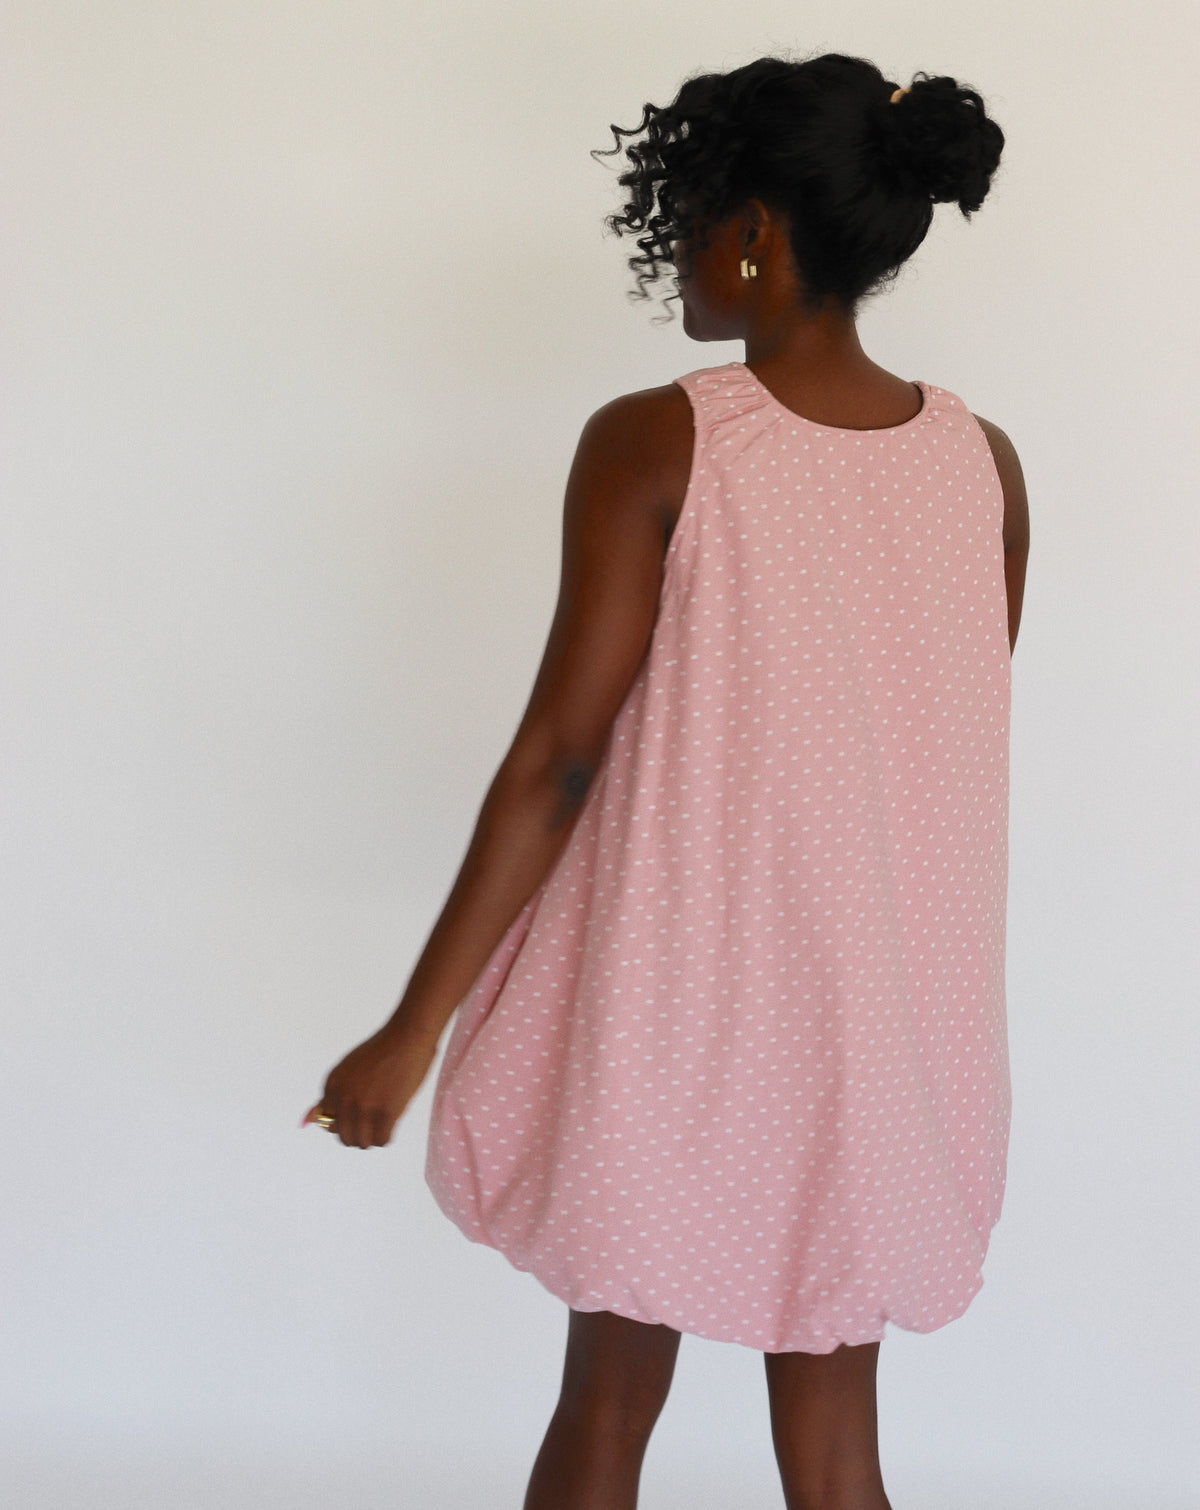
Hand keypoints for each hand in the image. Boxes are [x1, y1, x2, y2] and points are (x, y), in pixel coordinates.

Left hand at [301, 1022, 438, 1148]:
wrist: (408, 1036)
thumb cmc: (381, 1051)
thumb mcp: (348, 1070)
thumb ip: (329, 1097)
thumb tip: (303, 1122)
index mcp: (331, 1086)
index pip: (328, 1124)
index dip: (347, 1121)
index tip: (361, 1111)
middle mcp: (343, 1098)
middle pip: (344, 1138)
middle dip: (359, 1134)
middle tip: (375, 1120)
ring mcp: (364, 1106)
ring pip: (362, 1143)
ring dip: (373, 1138)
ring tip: (384, 1121)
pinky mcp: (385, 1112)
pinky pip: (382, 1140)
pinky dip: (387, 1138)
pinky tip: (393, 1121)